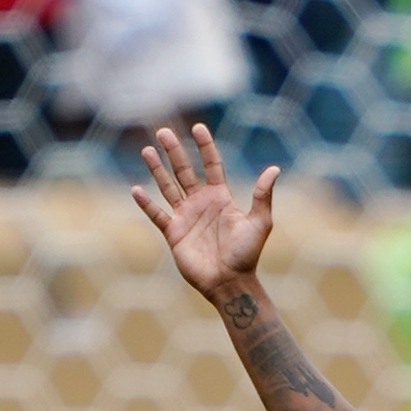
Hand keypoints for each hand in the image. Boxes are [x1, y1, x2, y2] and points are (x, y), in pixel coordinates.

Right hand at [133, 123, 278, 302]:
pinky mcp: (173, 233)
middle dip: (174, 151)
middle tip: (164, 130)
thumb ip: (262, 196)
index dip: (205, 147)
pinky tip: (136, 189)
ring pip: (167, 187)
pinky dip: (146, 203)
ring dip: (157, 169)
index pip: (212, 165)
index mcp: (221, 198)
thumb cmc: (248, 255)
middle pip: (184, 171)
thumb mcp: (259, 223)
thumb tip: (274, 169)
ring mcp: (186, 217)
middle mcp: (201, 203)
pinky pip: (156, 214)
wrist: (230, 282)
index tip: (198, 127)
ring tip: (147, 150)